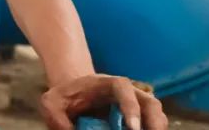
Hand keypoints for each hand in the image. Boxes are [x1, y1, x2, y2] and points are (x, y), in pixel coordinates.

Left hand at [40, 74, 167, 129]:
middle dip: (154, 122)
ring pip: (157, 115)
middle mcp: (128, 93)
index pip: (124, 88)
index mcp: (108, 83)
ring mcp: (136, 106)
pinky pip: (151, 125)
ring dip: (157, 128)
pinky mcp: (138, 119)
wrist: (73, 95)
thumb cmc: (64, 97)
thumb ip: (57, 117)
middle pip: (151, 102)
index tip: (132, 128)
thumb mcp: (51, 103)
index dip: (131, 107)